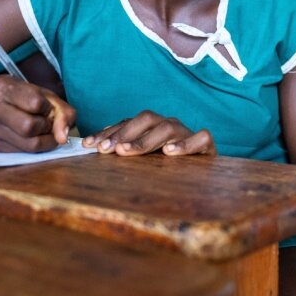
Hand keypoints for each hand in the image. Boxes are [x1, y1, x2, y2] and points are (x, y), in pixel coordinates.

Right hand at [0, 75, 76, 152]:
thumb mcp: (42, 93)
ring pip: (29, 145)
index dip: (48, 107)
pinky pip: (24, 153)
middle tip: (45, 121)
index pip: (35, 102)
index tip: (46, 107)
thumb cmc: (19, 96)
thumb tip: (63, 138)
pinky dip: (36, 146)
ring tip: (42, 130)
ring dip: (45, 139)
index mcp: (4, 87)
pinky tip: (32, 137)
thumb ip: (61, 110)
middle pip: (30, 127)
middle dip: (46, 126)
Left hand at [82, 110, 215, 155]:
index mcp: (152, 127)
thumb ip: (126, 151)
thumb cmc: (169, 168)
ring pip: (168, 127)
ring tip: (127, 151)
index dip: (108, 132)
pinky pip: (200, 138)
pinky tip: (169, 153)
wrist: (205, 176)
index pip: (128, 123)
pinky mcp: (206, 145)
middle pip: (146, 119)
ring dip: (145, 139)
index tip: (89, 145)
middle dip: (123, 133)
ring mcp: (187, 133)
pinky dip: (185, 145)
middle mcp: (168, 125)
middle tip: (106, 149)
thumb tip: (96, 148)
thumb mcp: (144, 160)